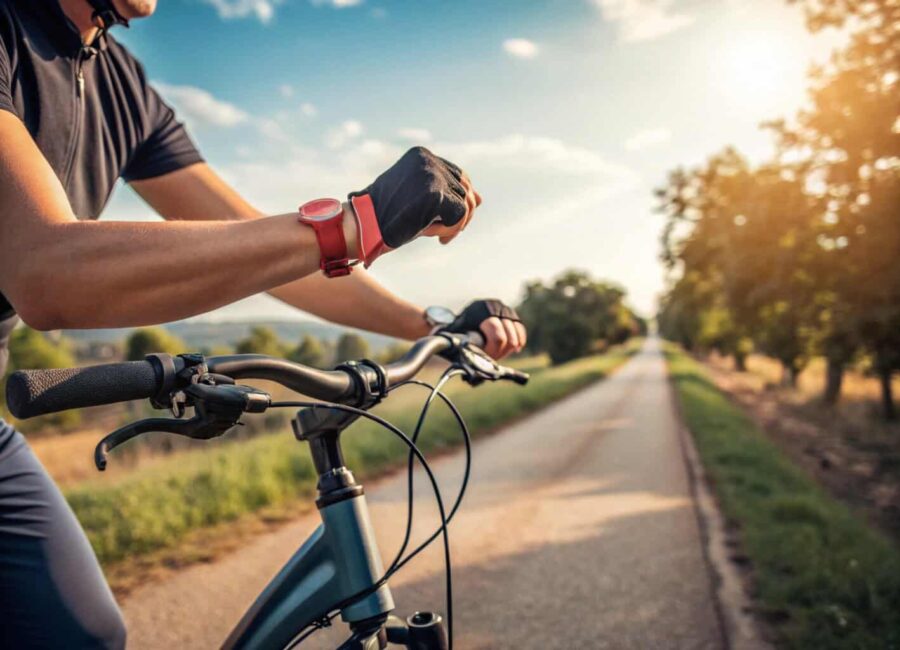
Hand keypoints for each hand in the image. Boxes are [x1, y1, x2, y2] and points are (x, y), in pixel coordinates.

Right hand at [350, 147, 481, 251]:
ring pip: (465, 203)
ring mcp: (432, 174)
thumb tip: (480, 199)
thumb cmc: (386, 217)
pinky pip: (460, 214)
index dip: (457, 200)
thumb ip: (447, 196)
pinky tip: (437, 237)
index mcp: (421, 155)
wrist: (363, 227)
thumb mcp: (420, 202)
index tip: (445, 219)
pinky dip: (453, 230)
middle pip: (465, 188)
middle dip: (462, 214)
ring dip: (456, 224)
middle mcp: (428, 160)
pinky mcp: (434, 193)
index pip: (457, 175)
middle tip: (446, 233)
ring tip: (440, 236)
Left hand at [440, 300, 526, 359]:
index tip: (485, 357)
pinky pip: (521, 331)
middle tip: (490, 359)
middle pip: (508, 338)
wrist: (464, 317)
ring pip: (516, 336)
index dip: (493, 351)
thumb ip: (454, 343)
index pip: (497, 337)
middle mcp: (495, 307)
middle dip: (500, 353)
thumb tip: (454, 358)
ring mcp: (505, 310)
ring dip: (508, 349)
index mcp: (481, 311)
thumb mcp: (453, 334)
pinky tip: (514, 349)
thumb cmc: (457, 329)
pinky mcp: (512, 315)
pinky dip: (518, 342)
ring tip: (498, 355)